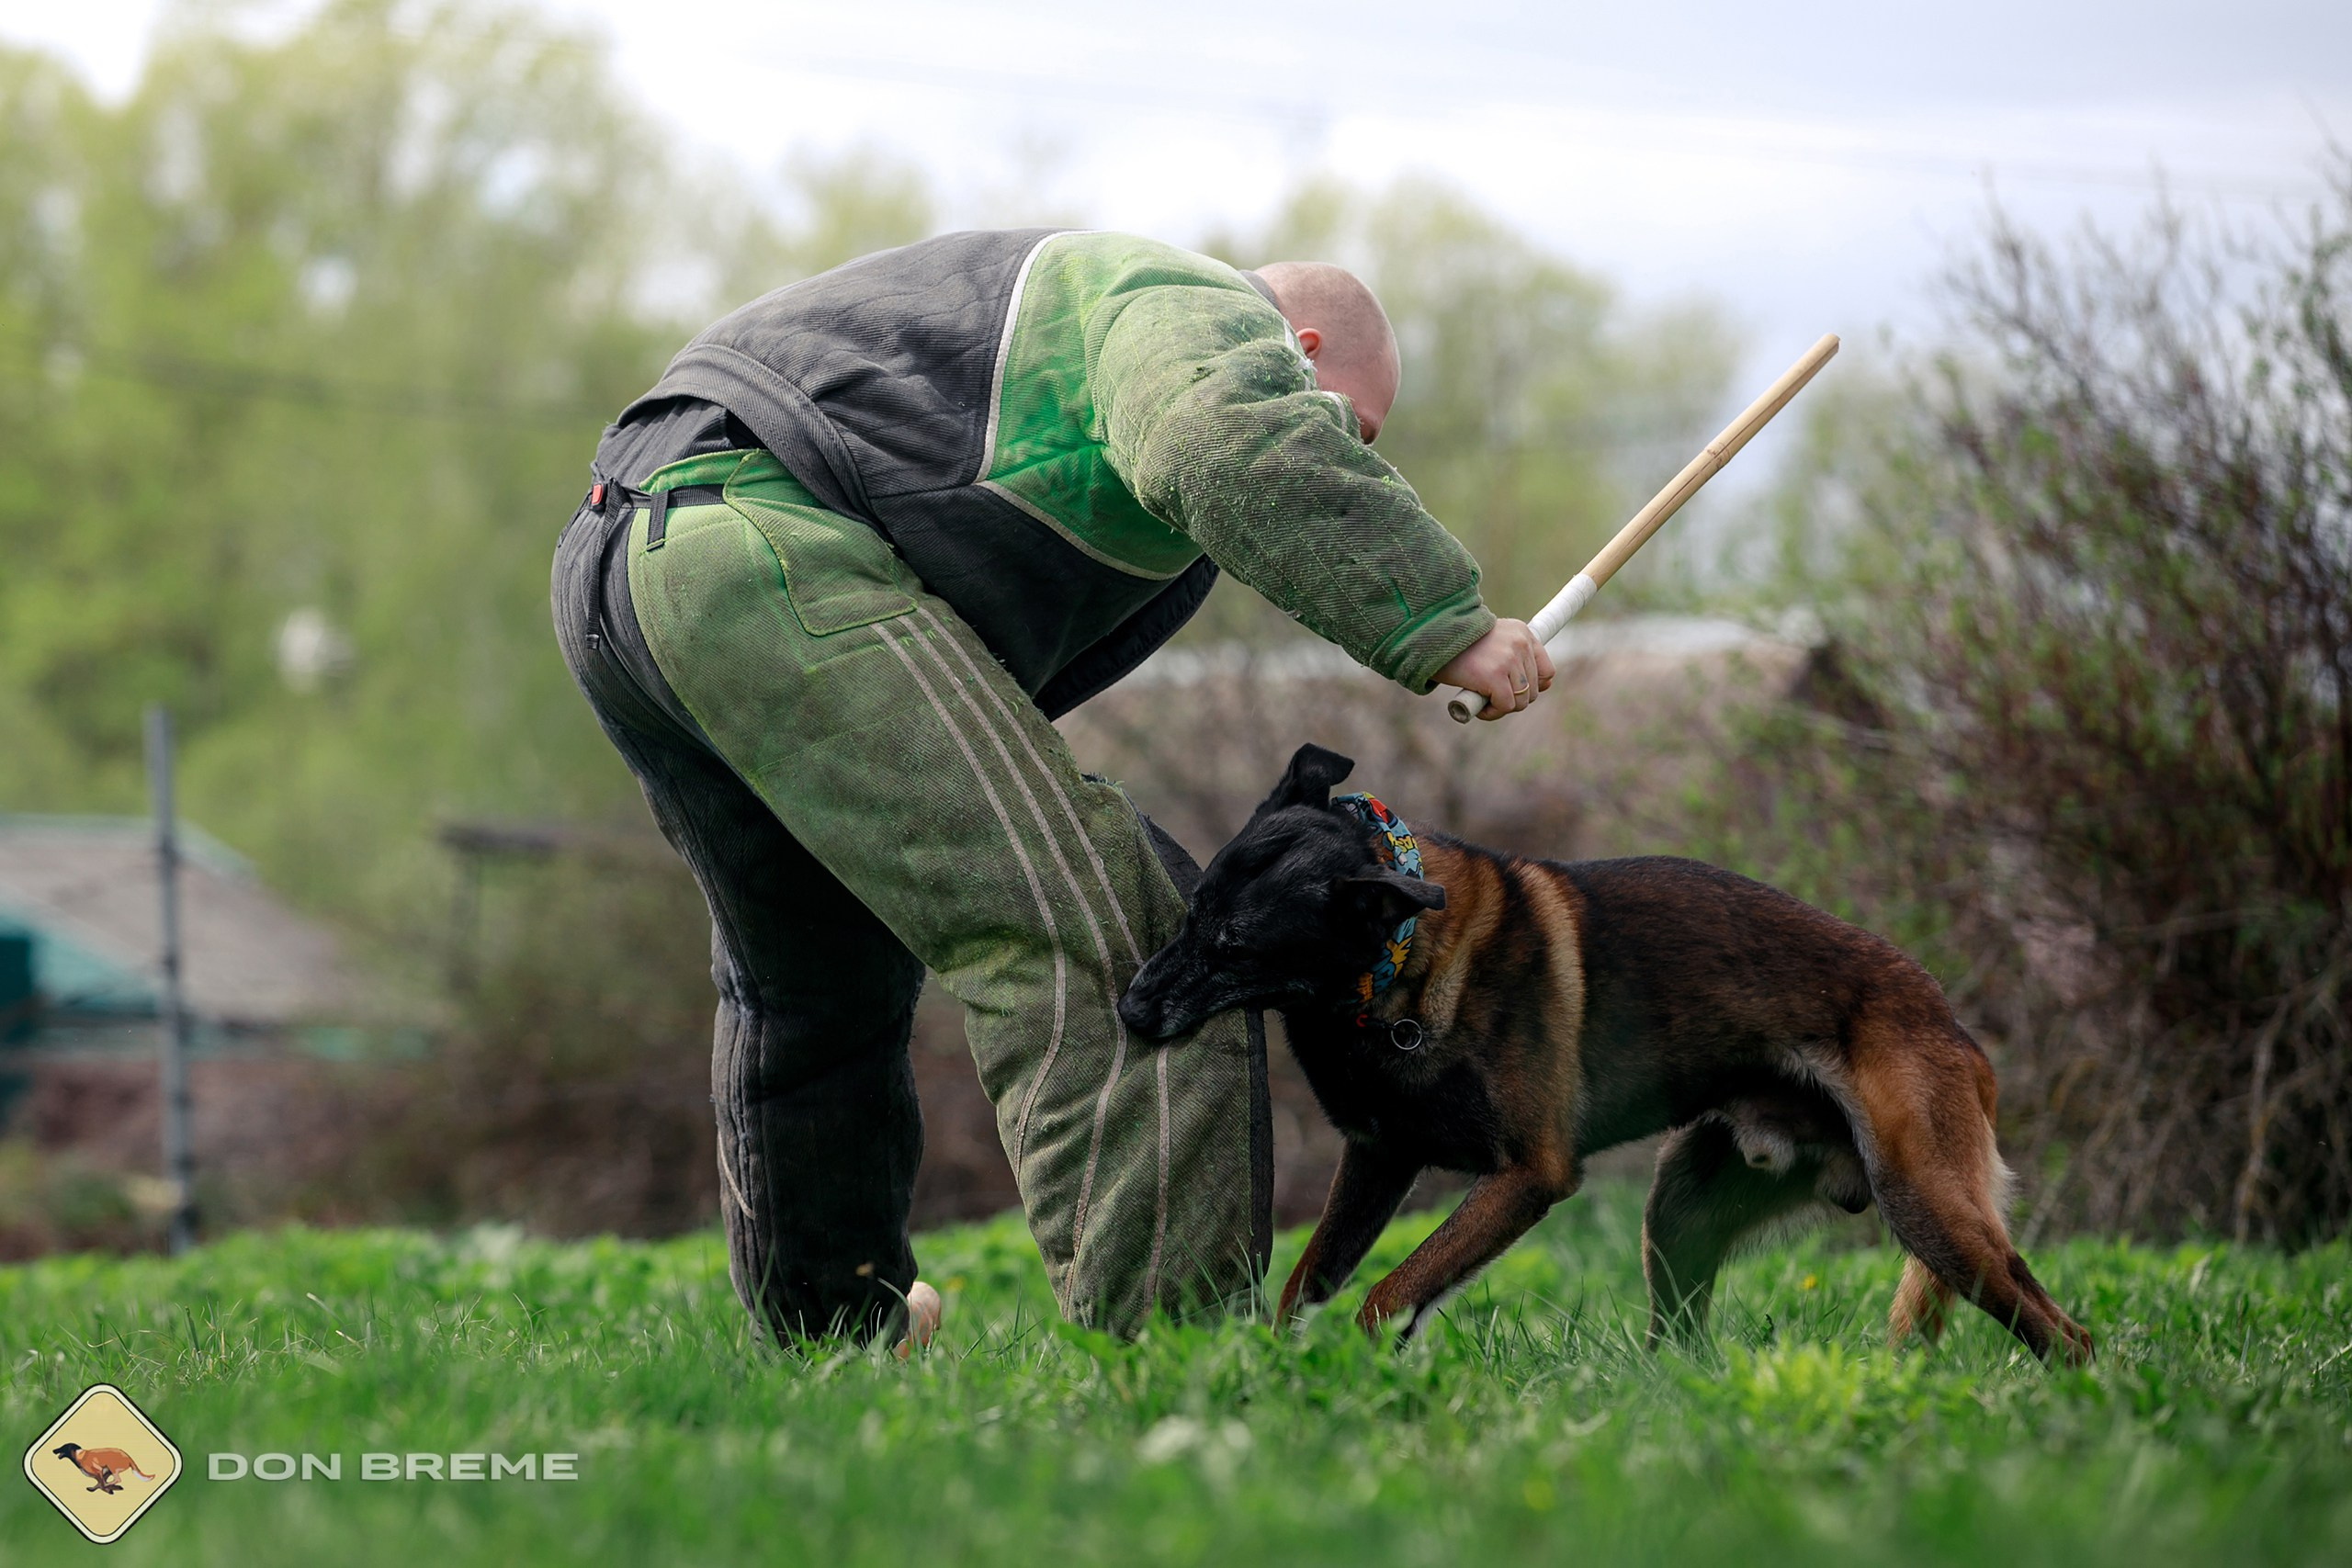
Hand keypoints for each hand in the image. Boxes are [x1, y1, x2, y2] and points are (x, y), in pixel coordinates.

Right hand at [1436, 620, 1555, 719]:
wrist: (1430, 638)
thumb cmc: (1457, 645)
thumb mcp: (1492, 644)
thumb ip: (1515, 659)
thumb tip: (1539, 689)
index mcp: (1522, 632)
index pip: (1546, 670)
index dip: (1533, 686)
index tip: (1515, 691)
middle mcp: (1520, 644)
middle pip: (1533, 690)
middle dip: (1512, 698)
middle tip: (1489, 695)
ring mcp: (1509, 659)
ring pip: (1521, 701)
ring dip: (1502, 707)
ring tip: (1482, 699)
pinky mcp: (1495, 676)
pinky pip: (1505, 706)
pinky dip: (1491, 713)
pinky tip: (1478, 706)